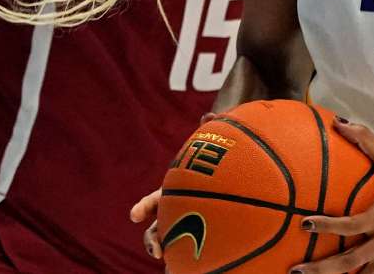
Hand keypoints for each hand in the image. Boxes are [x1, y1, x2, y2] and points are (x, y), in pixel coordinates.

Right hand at [129, 113, 219, 260]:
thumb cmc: (224, 158)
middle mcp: (180, 208)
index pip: (156, 199)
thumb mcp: (217, 144)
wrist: (239, 176)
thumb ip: (213, 129)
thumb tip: (208, 115)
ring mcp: (192, 221)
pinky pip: (202, 247)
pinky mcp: (209, 232)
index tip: (135, 216)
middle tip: (157, 250)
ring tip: (174, 266)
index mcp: (177, 190)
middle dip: (154, 239)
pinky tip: (205, 268)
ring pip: (177, 242)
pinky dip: (200, 259)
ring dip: (173, 254)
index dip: (144, 207)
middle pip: (160, 227)